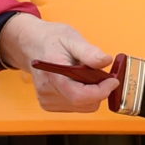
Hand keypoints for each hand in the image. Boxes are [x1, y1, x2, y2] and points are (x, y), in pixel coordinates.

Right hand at [0, 14, 116, 112]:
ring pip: (83, 106)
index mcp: (53, 74)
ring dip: (92, 93)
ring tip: (83, 74)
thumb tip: (106, 61)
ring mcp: (47, 100)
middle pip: (84, 103)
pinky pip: (76, 106)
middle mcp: (47, 91)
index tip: (113, 80)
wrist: (31, 44)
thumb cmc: (51, 40)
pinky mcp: (49, 104)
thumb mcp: (71, 38)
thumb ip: (89, 52)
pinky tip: (76, 81)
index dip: (101, 91)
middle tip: (100, 73)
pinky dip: (83, 96)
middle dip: (99, 90)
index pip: (80, 95)